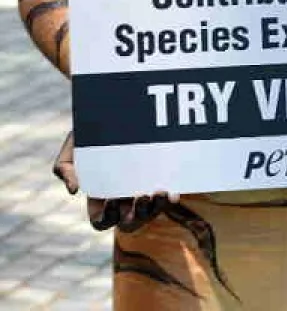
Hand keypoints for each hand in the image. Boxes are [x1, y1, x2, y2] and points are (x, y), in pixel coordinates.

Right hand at [56, 129, 177, 231]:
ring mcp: (142, 189)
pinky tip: (172, 193)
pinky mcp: (160, 179)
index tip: (112, 199)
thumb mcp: (72, 148)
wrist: (115, 114)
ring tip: (159, 192)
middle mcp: (122, 198)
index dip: (107, 217)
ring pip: (150, 212)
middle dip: (136, 216)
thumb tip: (73, 191)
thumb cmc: (90, 135)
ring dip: (156, 208)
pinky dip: (170, 200)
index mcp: (99, 197)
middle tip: (140, 196)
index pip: (102, 221)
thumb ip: (65, 169)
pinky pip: (167, 198)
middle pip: (129, 222)